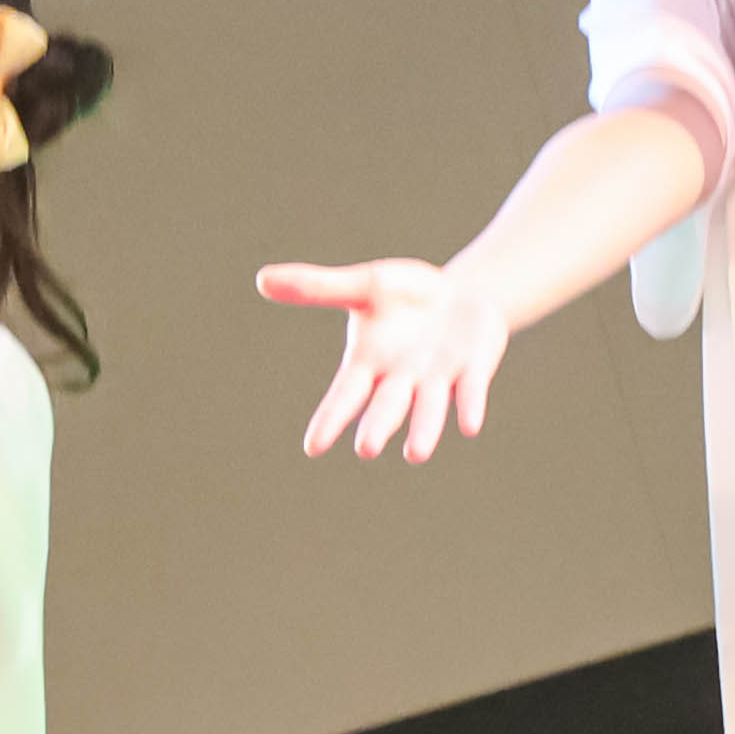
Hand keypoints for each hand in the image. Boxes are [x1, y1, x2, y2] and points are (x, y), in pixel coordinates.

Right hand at [257, 259, 513, 461]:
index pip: (346, 395)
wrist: (462, 299)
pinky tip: (470, 426)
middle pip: (387, 407)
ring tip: (415, 454)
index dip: (331, 419)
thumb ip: (317, 287)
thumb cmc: (405, 298)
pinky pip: (470, 391)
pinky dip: (469, 406)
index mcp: (370, 364)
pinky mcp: (473, 370)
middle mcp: (401, 380)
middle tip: (367, 449)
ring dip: (423, 429)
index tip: (313, 447)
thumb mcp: (364, 285)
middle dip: (378, 426)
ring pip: (428, 409)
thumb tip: (261, 279)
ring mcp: (438, 379)